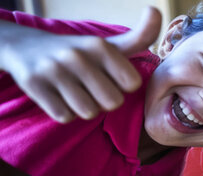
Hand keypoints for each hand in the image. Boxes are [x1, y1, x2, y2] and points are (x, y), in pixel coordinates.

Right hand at [0, 7, 160, 122]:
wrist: (26, 48)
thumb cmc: (82, 54)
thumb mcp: (111, 45)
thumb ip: (140, 36)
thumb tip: (156, 11)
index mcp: (100, 45)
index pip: (132, 84)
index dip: (122, 85)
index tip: (110, 76)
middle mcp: (77, 55)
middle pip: (113, 101)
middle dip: (104, 100)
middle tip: (91, 87)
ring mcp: (53, 69)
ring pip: (88, 111)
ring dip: (84, 108)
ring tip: (74, 91)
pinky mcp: (34, 85)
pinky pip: (65, 116)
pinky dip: (64, 112)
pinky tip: (58, 96)